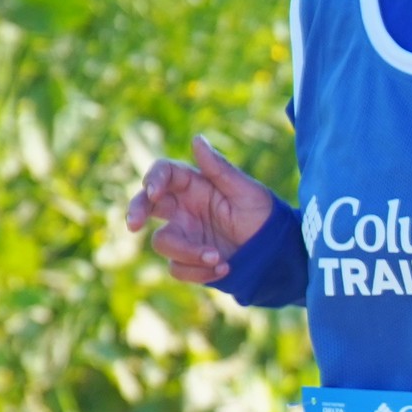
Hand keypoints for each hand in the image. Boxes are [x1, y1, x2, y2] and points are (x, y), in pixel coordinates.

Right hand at [125, 135, 276, 286]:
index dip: (153, 179)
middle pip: (146, 205)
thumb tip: (196, 138)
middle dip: (136, 211)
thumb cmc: (263, 214)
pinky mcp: (189, 260)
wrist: (278, 252)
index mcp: (195, 186)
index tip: (154, 191)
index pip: (164, 174)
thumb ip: (219, 168)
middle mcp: (183, 209)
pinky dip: (198, 272)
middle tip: (134, 225)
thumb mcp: (246, 191)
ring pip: (163, 242)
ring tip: (218, 257)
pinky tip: (225, 268)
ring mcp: (184, 235)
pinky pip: (177, 268)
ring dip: (188, 252)